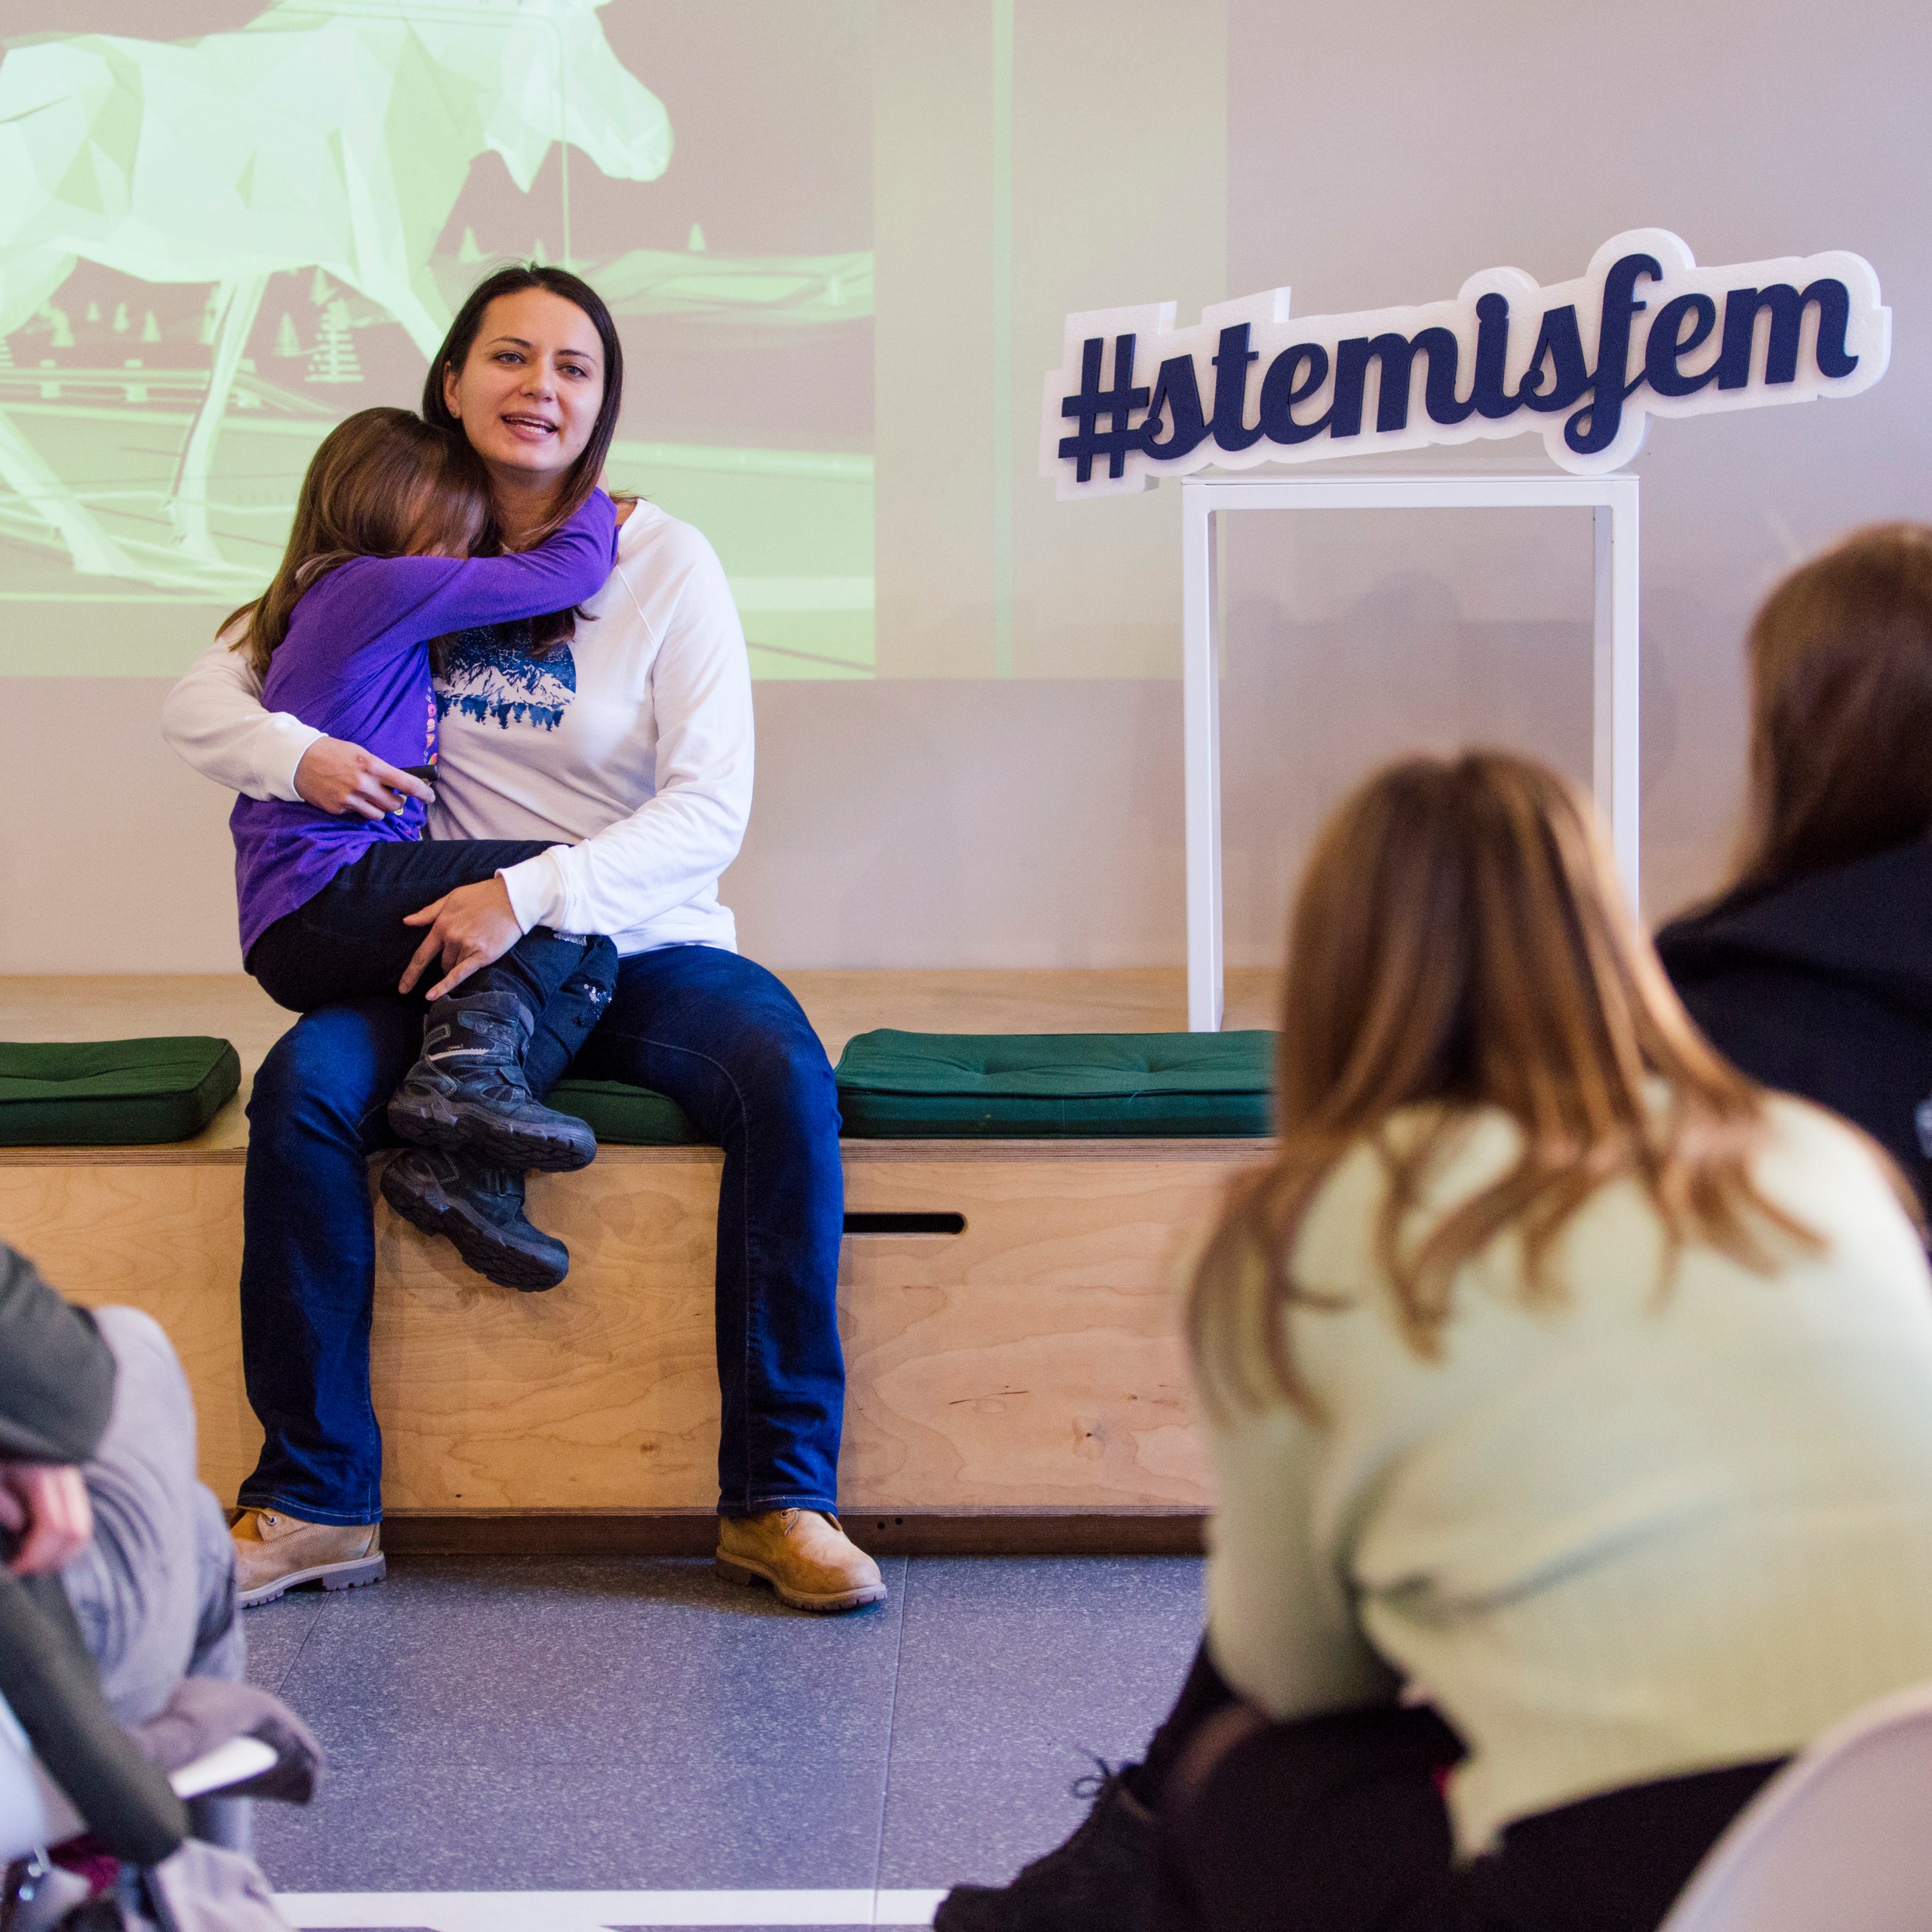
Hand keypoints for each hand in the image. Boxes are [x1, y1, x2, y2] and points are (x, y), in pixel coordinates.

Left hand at [0, 1463, 92, 1575]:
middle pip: (77, 1532)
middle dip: (51, 1559)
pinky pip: (81, 1520)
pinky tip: (41, 1546)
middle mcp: (66, 1479)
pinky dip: (66, 1541)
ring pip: (84, 1528)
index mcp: (43, 1477)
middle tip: (24, 1568)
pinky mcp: (73, 1486)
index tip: (15, 1567)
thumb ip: (1, 1501)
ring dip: (61, 1553)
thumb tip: (20, 1526)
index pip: (54, 1526)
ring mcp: (73, 1481)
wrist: (13, 1432)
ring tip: (32, 1560)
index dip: (36, 1554)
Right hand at [294, 738, 433, 820]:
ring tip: (372, 799)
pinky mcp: (338, 808)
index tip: (430, 797)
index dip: (422, 792)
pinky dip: (359, 809)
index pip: (405, 783)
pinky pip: (358, 815)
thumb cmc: (332, 752)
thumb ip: (379, 768)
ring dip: (380, 809)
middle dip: (398, 802)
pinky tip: (350, 798)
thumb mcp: (360, 753)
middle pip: (394, 804)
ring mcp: (349, 798)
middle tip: (395, 797)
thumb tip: (397, 783)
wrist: (298, 759)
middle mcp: (362, 783)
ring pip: (378, 814)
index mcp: (371, 765)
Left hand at [400, 876, 523, 1000]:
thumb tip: (406, 921)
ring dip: (459, 966)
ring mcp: (467, 946)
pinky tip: (431, 997)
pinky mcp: (483, 955)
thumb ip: (429, 912)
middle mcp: (452, 937)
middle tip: (463, 952)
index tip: (402, 988)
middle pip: (442, 963)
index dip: (411, 973)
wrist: (513, 898)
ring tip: (476, 950)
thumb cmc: (483, 895)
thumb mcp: (452, 898)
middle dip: (448, 963)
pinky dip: (445, 986)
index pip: (422, 954)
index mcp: (443, 924)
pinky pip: (460, 974)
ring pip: (454, 968)